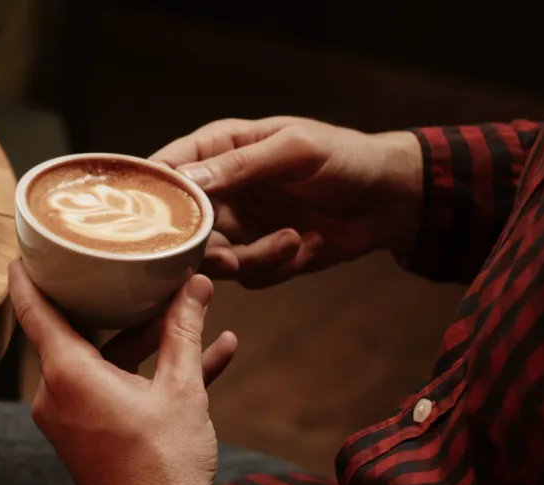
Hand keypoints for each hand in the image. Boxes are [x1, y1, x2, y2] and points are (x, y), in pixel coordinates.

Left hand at [9, 260, 235, 484]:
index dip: (27, 277)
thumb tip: (195, 285)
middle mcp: (58, 394)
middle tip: (128, 271)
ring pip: (107, 362)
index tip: (24, 251)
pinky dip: (150, 375)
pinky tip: (208, 355)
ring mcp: (72, 417)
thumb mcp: (181, 388)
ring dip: (149, 343)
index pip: (33, 311)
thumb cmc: (162, 466)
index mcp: (67, 374)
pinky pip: (116, 390)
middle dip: (116, 305)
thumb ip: (183, 330)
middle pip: (79, 332)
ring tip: (191, 316)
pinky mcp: (90, 434)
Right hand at [151, 117, 423, 287]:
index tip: (153, 224)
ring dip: (254, 258)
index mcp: (217, 149)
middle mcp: (218, 190)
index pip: (163, 171)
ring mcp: (236, 226)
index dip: (151, 198)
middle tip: (232, 255)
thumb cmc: (346, 157)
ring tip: (294, 241)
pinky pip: (249, 276)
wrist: (393, 199)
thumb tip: (185, 181)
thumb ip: (240, 165)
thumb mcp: (295, 150)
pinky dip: (279, 266)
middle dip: (206, 248)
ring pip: (213, 260)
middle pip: (179, 228)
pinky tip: (309, 244)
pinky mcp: (258, 256)